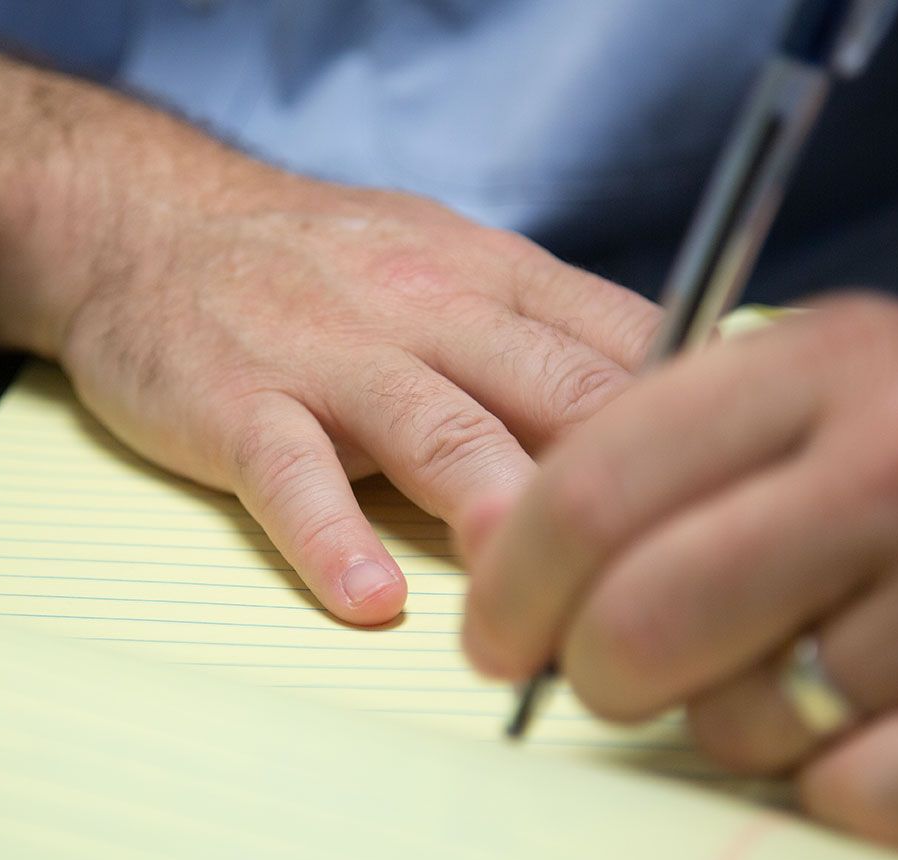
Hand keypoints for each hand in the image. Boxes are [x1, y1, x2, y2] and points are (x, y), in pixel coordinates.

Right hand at [58, 169, 659, 623]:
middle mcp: (430, 308)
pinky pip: (293, 471)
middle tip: (675, 586)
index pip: (631, 345)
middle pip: (558, 392)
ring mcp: (333, 354)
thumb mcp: (451, 262)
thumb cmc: (321, 264)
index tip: (744, 511)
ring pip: (439, 429)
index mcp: (497, 278)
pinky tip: (368, 599)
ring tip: (540, 595)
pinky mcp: (241, 399)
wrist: (152, 223)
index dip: (701, 431)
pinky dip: (331, 536)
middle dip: (627, 490)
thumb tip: (673, 404)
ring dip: (500, 508)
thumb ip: (548, 332)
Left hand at [460, 294, 897, 850]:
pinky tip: (872, 720)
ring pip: (741, 719)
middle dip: (594, 670)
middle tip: (613, 673)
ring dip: (736, 716)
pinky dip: (838, 781)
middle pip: (639, 620)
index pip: (594, 491)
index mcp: (830, 361)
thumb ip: (668, 440)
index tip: (494, 633)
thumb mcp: (822, 381)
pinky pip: (854, 793)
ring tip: (798, 663)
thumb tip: (499, 544)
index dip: (513, 583)